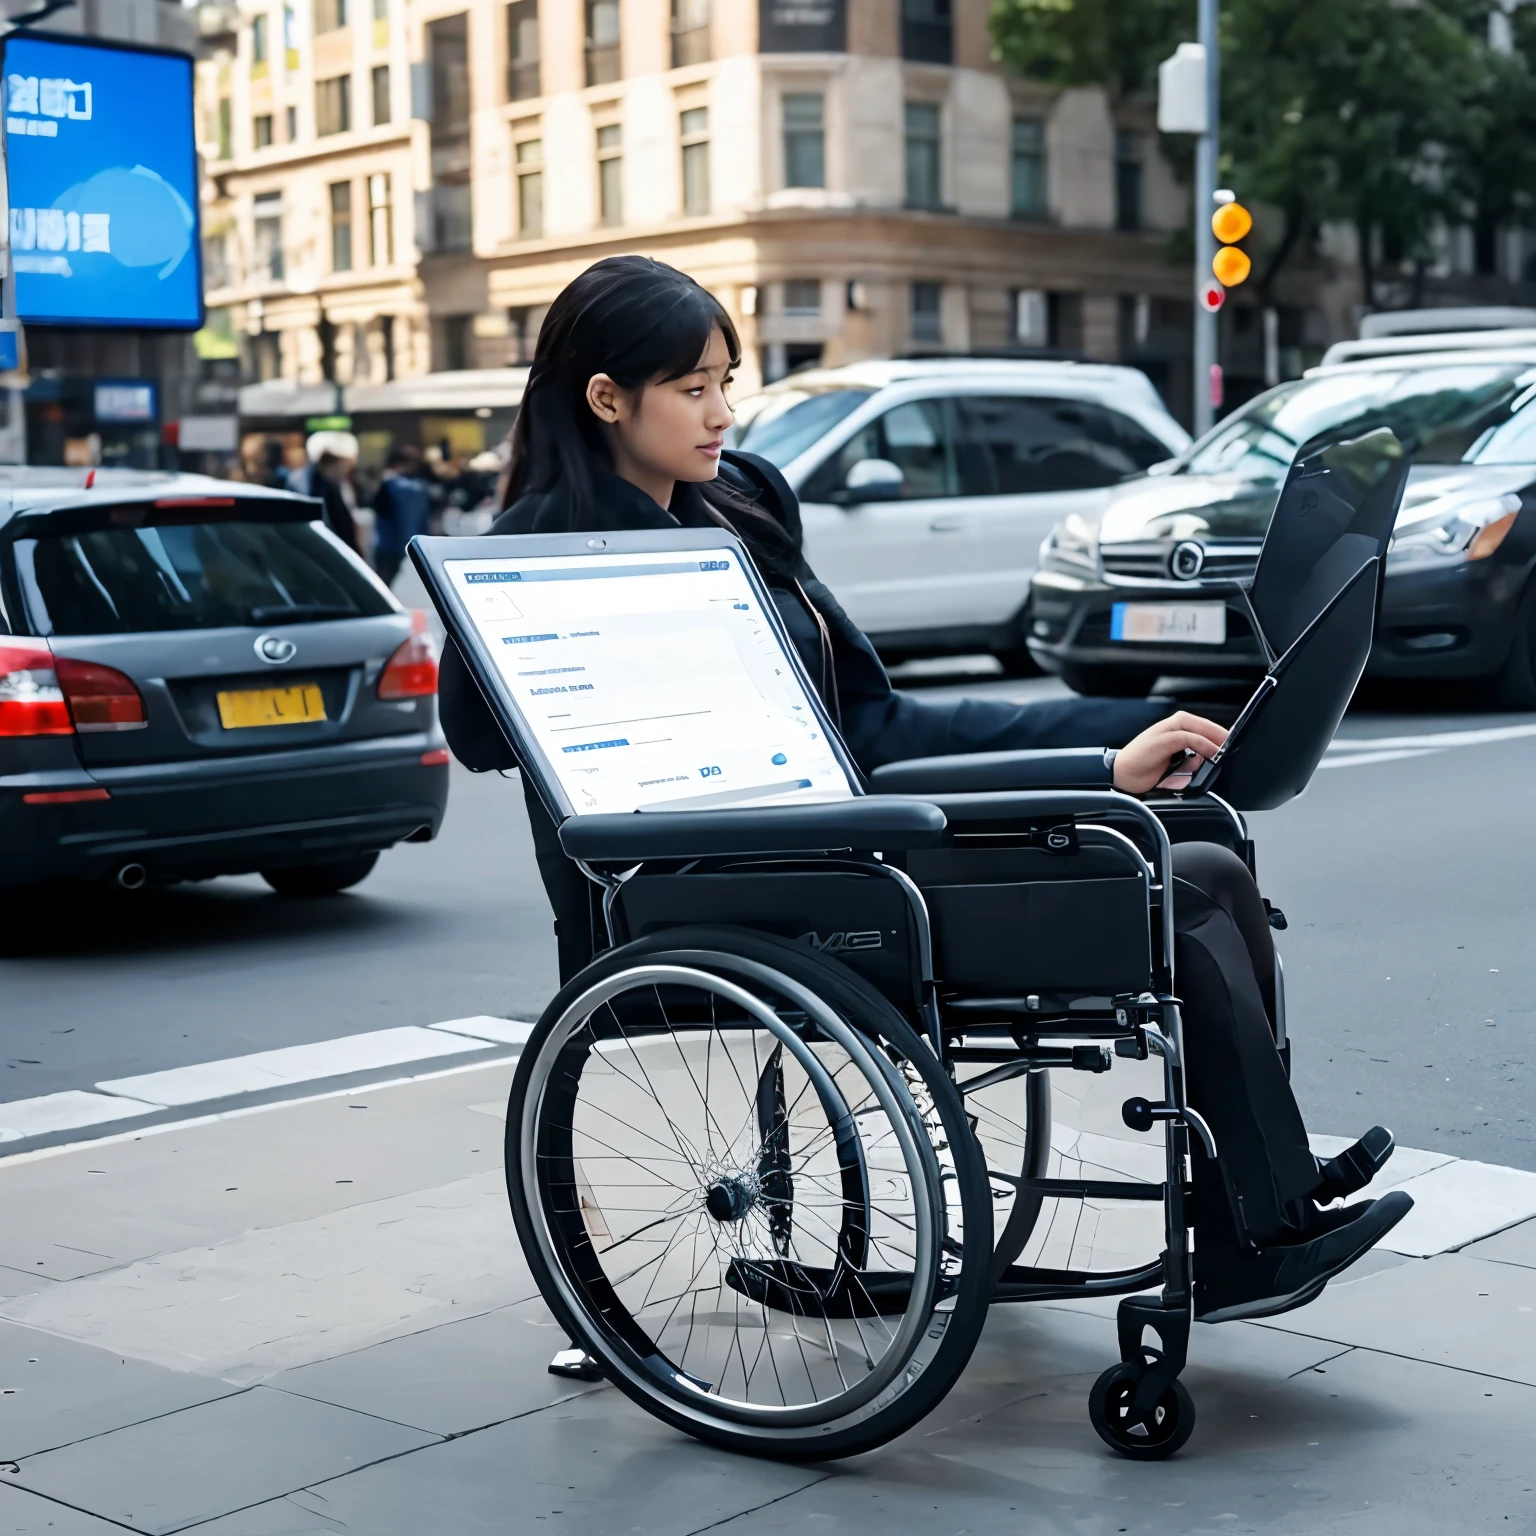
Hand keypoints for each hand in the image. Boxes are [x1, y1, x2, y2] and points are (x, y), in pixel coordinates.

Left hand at [1112, 711, 1228, 795]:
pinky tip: (1176, 775)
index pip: (1208, 727)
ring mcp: (1183, 750)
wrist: (1124, 775)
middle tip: (1202, 762)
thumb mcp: (1165, 742)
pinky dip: (1188, 774)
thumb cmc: (1138, 755)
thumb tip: (1212, 746)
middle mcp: (1183, 733)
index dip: (1218, 738)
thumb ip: (1190, 740)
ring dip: (1195, 766)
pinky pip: (1194, 770)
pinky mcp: (1181, 764)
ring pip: (1203, 758)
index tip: (1223, 751)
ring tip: (1180, 769)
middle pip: (1209, 743)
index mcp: (1180, 721)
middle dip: (1208, 754)